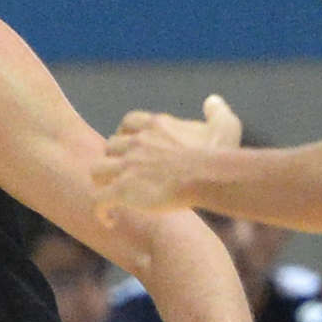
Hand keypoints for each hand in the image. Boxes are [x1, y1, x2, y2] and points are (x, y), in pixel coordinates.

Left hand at [96, 93, 242, 209]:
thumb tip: (212, 101)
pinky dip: (101, 211)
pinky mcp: (123, 189)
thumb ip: (217, 112)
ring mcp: (127, 165)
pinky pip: (99, 199)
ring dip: (102, 182)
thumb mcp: (224, 125)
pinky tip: (109, 221)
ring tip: (111, 195)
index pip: (129, 122)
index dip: (126, 134)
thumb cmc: (218, 153)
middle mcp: (136, 142)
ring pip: (97, 170)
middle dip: (113, 159)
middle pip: (110, 146)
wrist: (208, 175)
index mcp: (156, 125)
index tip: (132, 147)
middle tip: (122, 175)